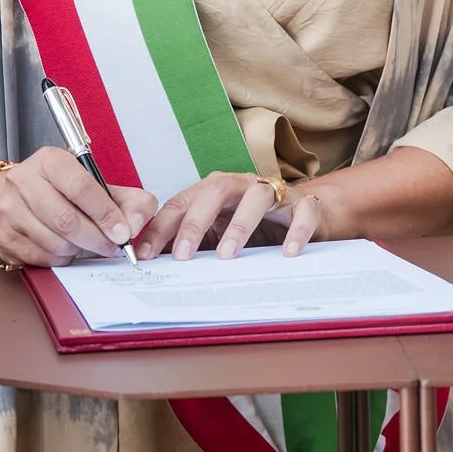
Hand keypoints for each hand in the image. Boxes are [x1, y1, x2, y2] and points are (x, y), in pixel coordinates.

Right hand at [0, 146, 156, 266]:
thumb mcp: (104, 189)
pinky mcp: (3, 236)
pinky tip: (66, 249)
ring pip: (54, 242)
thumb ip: (132, 203)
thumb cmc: (69, 195)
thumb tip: (133, 227)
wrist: (23, 202)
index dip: (105, 213)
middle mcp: (22, 179)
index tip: (122, 233)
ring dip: (78, 250)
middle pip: (65, 219)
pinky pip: (41, 258)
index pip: (80, 186)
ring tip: (86, 245)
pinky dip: (61, 259)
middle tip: (111, 247)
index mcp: (50, 159)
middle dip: (95, 239)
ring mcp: (8, 209)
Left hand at [137, 172, 328, 261]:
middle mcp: (242, 186)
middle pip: (214, 192)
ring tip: (227, 254)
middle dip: (195, 223)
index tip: (146, 254)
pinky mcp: (305, 205)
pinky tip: (287, 253)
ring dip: (240, 225)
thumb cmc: (257, 226)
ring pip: (256, 197)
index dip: (162, 228)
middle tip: (183, 255)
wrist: (306, 215)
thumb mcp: (220, 234)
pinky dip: (296, 231)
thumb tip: (158, 265)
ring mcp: (275, 194)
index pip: (182, 203)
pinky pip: (302, 213)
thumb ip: (195, 244)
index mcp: (214, 191)